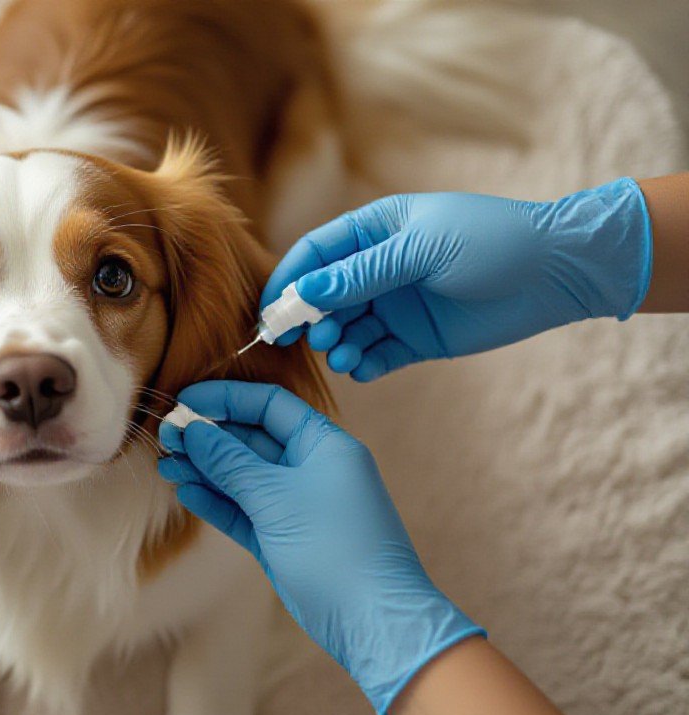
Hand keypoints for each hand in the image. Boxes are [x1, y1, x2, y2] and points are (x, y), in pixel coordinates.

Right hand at [157, 381, 482, 714]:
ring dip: (205, 469)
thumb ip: (230, 462)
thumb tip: (192, 430)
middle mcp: (311, 469)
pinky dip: (216, 500)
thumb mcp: (276, 498)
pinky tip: (186, 491)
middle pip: (251, 439)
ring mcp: (296, 505)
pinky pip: (243, 510)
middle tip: (166, 438)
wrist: (372, 620)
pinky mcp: (283, 538)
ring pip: (242, 476)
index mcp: (324, 445)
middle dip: (208, 436)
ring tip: (166, 465)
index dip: (224, 399)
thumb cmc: (336, 549)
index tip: (184, 402)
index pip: (269, 405)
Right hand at [267, 178, 651, 380]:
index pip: (315, 254)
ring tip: (343, 355)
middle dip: (311, 320)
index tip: (271, 311)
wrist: (558, 271)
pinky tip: (364, 369)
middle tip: (312, 339)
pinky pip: (376, 355)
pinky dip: (364, 364)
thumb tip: (306, 292)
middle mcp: (379, 268)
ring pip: (347, 329)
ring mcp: (396, 304)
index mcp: (375, 230)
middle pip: (324, 296)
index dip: (289, 280)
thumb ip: (362, 274)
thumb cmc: (492, 242)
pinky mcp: (416, 338)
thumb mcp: (421, 250)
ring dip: (337, 345)